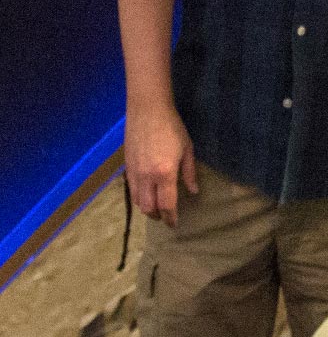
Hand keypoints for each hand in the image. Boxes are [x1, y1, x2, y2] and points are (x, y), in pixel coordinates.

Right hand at [125, 103, 198, 227]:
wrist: (147, 111)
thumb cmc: (172, 128)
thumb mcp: (187, 149)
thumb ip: (189, 173)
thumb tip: (193, 191)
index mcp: (164, 173)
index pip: (166, 204)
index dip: (170, 217)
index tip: (174, 224)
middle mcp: (146, 177)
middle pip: (148, 208)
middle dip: (157, 216)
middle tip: (166, 218)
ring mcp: (134, 173)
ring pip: (137, 201)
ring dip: (146, 209)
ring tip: (156, 210)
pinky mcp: (126, 168)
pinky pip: (131, 190)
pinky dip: (138, 198)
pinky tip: (146, 195)